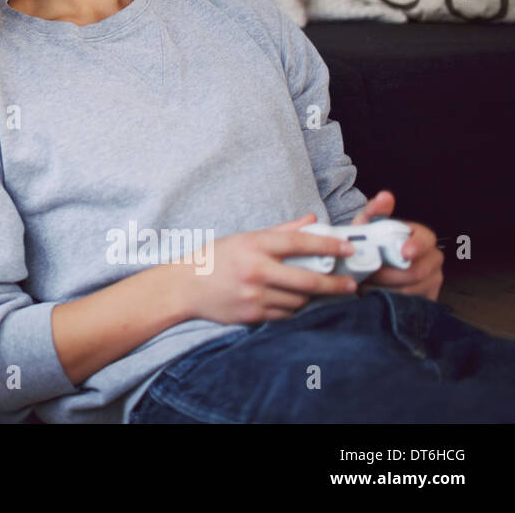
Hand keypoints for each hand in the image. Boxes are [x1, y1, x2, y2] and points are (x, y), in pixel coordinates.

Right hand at [178, 213, 357, 324]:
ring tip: (316, 291)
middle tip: (351, 285)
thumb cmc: (215, 258)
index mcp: (254, 245)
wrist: (185, 287)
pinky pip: (285, 314)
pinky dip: (293, 308)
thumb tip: (312, 220)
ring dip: (310, 296)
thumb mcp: (245, 238)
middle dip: (334, 283)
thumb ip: (281, 230)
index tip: (348, 248)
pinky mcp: (252, 315)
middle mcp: (256, 270)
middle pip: (307, 279)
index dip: (327, 245)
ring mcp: (254, 295)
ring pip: (298, 300)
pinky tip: (293, 301)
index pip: (299, 243)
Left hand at [350, 190, 443, 300]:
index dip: (416, 247)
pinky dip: (389, 300)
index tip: (403, 253)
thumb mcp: (367, 225)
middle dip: (388, 274)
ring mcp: (433, 280)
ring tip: (365, 283)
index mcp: (422, 237)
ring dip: (385, 288)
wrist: (368, 265)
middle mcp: (433, 258)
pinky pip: (410, 304)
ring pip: (411, 290)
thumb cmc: (370, 242)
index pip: (426, 240)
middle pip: (416, 271)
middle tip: (366, 273)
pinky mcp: (427, 299)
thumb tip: (386, 196)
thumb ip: (375, 211)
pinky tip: (374, 294)